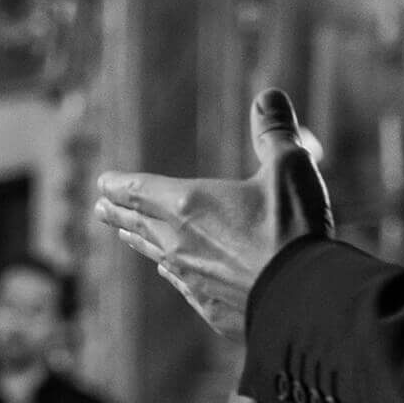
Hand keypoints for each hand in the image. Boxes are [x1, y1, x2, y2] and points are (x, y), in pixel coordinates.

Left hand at [95, 89, 332, 340]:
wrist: (303, 301)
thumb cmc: (294, 229)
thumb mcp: (290, 167)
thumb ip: (274, 131)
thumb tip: (268, 95)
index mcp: (188, 203)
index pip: (139, 189)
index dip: (118, 184)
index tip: (102, 183)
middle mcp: (179, 242)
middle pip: (138, 223)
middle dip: (118, 212)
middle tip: (100, 209)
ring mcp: (192, 278)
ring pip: (155, 254)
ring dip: (139, 241)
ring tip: (127, 234)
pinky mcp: (210, 308)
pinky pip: (181, 284)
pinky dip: (172, 272)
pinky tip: (170, 272)